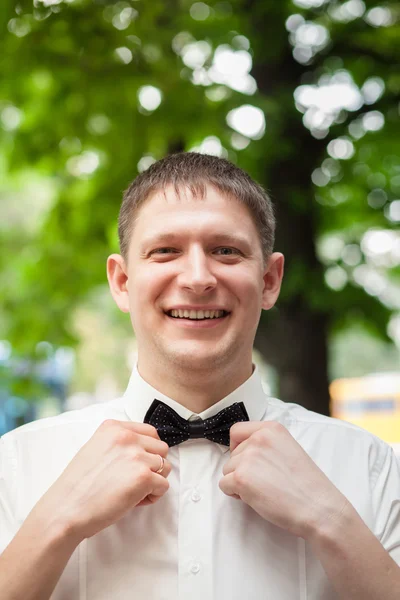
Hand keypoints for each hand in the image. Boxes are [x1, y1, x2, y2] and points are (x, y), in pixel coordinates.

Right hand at [30, 420, 170, 542]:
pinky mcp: (143, 477)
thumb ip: (118, 443)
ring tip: (133, 492)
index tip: (135, 465)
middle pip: (161, 448)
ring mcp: (136, 456)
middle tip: (134, 481)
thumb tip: (143, 449)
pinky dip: (153, 496)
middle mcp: (126, 437)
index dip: (148, 451)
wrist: (65, 509)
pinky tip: (134, 502)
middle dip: (153, 466)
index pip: (150, 432)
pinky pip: (163, 486)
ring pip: (165, 466)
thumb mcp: (94, 448)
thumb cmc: (78, 486)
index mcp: (113, 427)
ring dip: (154, 481)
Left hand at [219, 421, 349, 539]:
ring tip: (263, 490)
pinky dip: (236, 494)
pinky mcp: (241, 478)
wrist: (318, 508)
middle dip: (242, 469)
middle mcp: (258, 439)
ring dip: (239, 482)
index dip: (238, 447)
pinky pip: (224, 485)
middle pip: (232, 453)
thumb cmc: (307, 485)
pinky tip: (256, 498)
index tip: (247, 460)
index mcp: (271, 429)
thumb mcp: (288, 449)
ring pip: (227, 470)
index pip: (237, 430)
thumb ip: (266, 445)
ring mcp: (248, 457)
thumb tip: (243, 452)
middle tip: (265, 482)